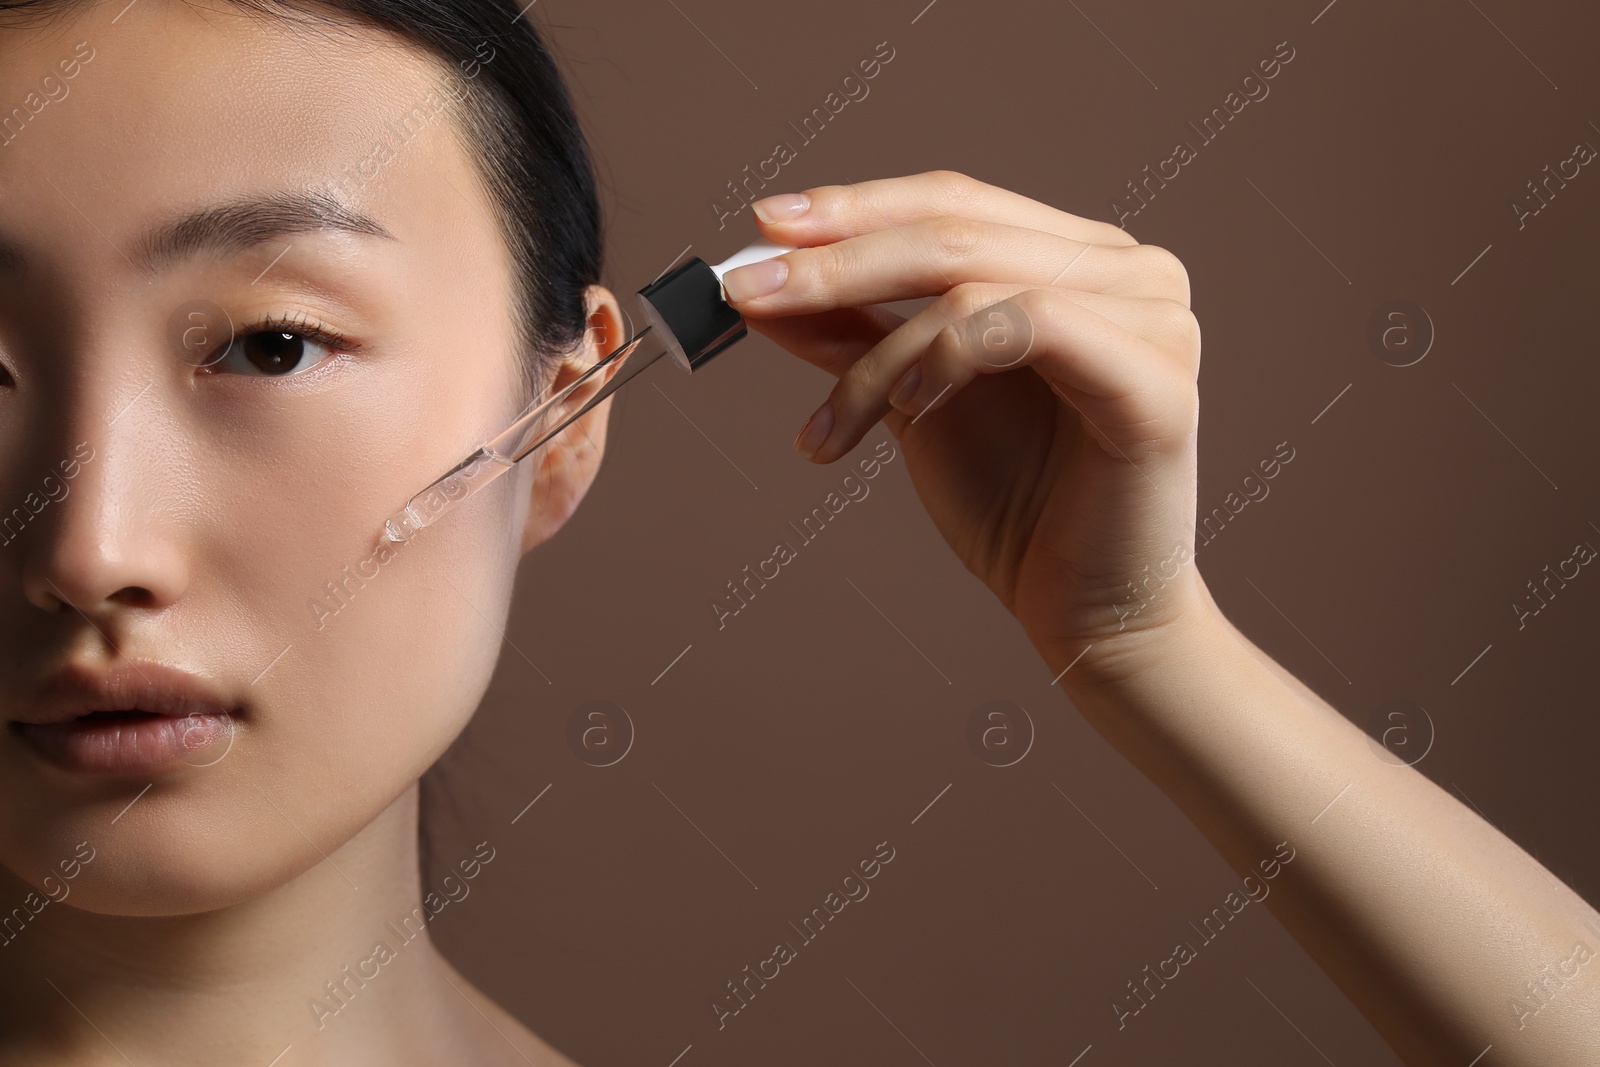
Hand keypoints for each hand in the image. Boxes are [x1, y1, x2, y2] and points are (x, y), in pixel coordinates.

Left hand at [721, 171, 1210, 680]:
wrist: (1085, 613)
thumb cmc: (1016, 508)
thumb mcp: (913, 401)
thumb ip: (853, 333)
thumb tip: (763, 282)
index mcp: (1079, 259)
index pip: (952, 202)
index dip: (854, 208)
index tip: (761, 228)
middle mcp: (1128, 269)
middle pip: (955, 229)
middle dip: (836, 261)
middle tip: (747, 291)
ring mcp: (1153, 316)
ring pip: (974, 281)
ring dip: (879, 352)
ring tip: (829, 423)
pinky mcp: (1155, 377)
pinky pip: (1028, 324)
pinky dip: (948, 358)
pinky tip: (908, 411)